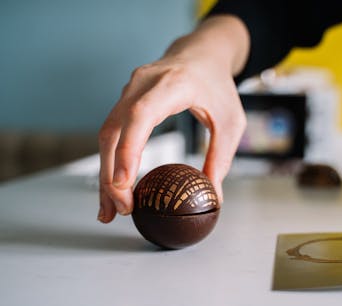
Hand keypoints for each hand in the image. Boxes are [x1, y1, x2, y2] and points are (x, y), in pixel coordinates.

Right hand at [97, 49, 245, 222]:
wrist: (202, 54)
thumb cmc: (218, 86)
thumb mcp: (231, 122)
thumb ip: (221, 158)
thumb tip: (213, 198)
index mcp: (172, 84)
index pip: (141, 116)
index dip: (129, 150)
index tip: (124, 184)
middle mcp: (142, 84)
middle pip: (115, 131)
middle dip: (112, 174)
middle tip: (121, 210)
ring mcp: (129, 90)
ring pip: (106, 135)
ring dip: (105, 173)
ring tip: (109, 210)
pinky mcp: (125, 100)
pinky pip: (111, 132)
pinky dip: (109, 161)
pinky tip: (113, 187)